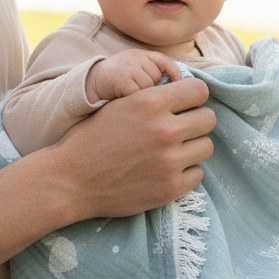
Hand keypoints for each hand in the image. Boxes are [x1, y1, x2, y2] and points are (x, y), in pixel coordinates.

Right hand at [53, 76, 215, 220]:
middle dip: (195, 122)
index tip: (185, 106)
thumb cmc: (92, 139)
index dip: (193, 97)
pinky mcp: (170, 187)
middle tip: (179, 130)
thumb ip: (153, 96)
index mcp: (150, 102)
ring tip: (172, 151)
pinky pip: (198, 174)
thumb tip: (186, 91)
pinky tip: (166, 170)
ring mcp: (169, 161)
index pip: (200, 90)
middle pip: (208, 119)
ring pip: (206, 146)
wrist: (70, 180)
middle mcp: (165, 130)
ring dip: (192, 147)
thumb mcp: (119, 104)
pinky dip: (185, 172)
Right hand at [85, 50, 181, 103]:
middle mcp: (134, 58)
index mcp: (140, 55)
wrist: (88, 85)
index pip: (163, 61)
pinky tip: (123, 100)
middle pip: (157, 77)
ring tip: (129, 96)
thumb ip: (154, 75)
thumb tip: (181, 90)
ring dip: (141, 97)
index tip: (178, 85)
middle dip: (152, 89)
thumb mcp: (136, 73)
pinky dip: (132, 102)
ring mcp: (127, 67)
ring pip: (148, 88)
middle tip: (137, 93)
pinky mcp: (120, 79)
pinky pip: (137, 95)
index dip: (174, 73)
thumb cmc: (118, 83)